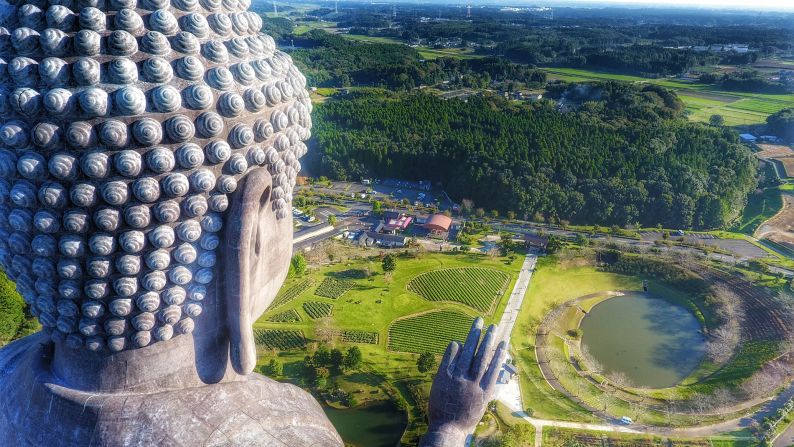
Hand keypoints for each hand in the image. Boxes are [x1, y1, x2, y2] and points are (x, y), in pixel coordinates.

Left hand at [420, 317, 506, 446]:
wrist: (446, 429)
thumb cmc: (465, 418)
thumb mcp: (481, 405)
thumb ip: (486, 388)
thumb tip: (494, 372)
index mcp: (485, 391)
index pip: (494, 367)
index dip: (499, 353)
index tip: (504, 341)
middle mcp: (473, 383)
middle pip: (482, 356)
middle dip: (488, 339)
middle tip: (494, 326)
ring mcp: (458, 379)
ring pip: (468, 353)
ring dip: (474, 337)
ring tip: (479, 324)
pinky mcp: (443, 377)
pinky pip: (450, 358)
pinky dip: (454, 349)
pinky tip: (457, 342)